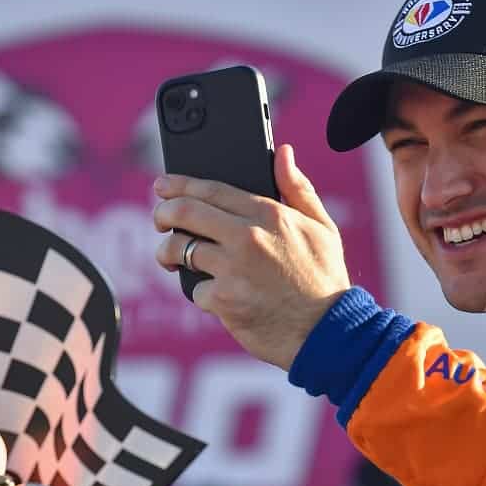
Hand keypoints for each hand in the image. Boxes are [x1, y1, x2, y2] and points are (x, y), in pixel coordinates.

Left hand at [153, 144, 351, 369]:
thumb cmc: (324, 279)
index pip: (212, 189)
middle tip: (158, 219)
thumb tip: (283, 153)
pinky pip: (194, 289)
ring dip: (167, 253)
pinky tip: (215, 295)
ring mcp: (232, 268)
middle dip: (162, 212)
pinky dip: (201, 293)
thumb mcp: (321, 227)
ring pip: (179, 249)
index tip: (163, 185)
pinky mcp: (223, 300)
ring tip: (170, 258)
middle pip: (185, 213)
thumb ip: (298, 188)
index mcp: (269, 213)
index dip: (180, 184)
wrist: (327, 332)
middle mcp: (247, 236)